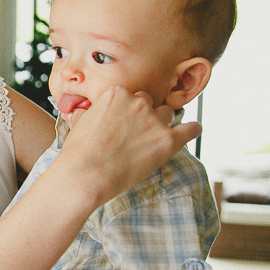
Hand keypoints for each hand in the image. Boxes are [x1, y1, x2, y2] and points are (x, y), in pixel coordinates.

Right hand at [57, 87, 201, 205]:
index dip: (125, 111)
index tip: (121, 123)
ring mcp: (154, 120)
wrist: (85, 175)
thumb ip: (92, 112)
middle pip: (149, 103)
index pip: (129, 96)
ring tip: (151, 140)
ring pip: (167, 114)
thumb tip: (88, 112)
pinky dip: (191, 130)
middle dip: (143, 116)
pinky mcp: (167, 141)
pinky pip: (191, 129)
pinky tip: (189, 132)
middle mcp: (138, 102)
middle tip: (134, 134)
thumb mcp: (79, 122)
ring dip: (161, 124)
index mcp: (117, 93)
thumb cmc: (78, 152)